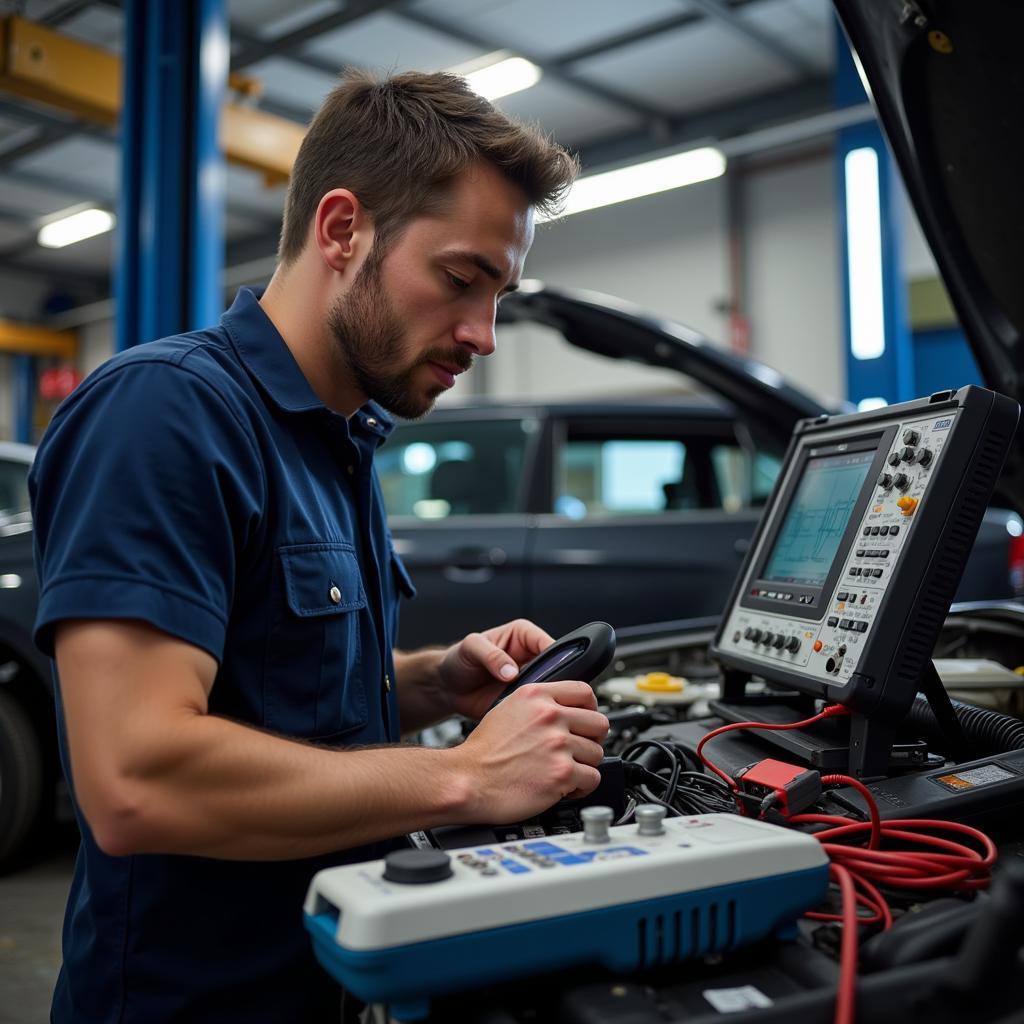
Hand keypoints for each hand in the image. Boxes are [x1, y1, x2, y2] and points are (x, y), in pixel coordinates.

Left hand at [438, 618, 554, 720]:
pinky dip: (537, 715)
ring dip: (546, 700)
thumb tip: (511, 671)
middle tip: (542, 695)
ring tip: (533, 707)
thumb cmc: (459, 659)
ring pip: (552, 691)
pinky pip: (538, 709)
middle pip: (558, 669)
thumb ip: (491, 655)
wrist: (448, 688)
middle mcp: (532, 658)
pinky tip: (530, 720)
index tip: (554, 674)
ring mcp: (531, 682)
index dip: (557, 659)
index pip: (550, 644)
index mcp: (525, 636)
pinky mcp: (526, 702)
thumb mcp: (470, 648)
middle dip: (555, 682)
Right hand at [449, 680, 609, 823]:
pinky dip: (581, 787)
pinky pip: (592, 779)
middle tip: (578, 749)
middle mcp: (550, 716)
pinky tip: (564, 787)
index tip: (586, 721)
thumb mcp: (507, 708)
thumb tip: (564, 709)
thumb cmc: (483, 751)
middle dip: (591, 739)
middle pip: (599, 722)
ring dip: (584, 765)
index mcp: (537, 695)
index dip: (590, 709)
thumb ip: (539, 704)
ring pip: (597, 753)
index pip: (585, 691)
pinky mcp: (562, 773)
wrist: (468, 780)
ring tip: (565, 770)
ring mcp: (558, 744)